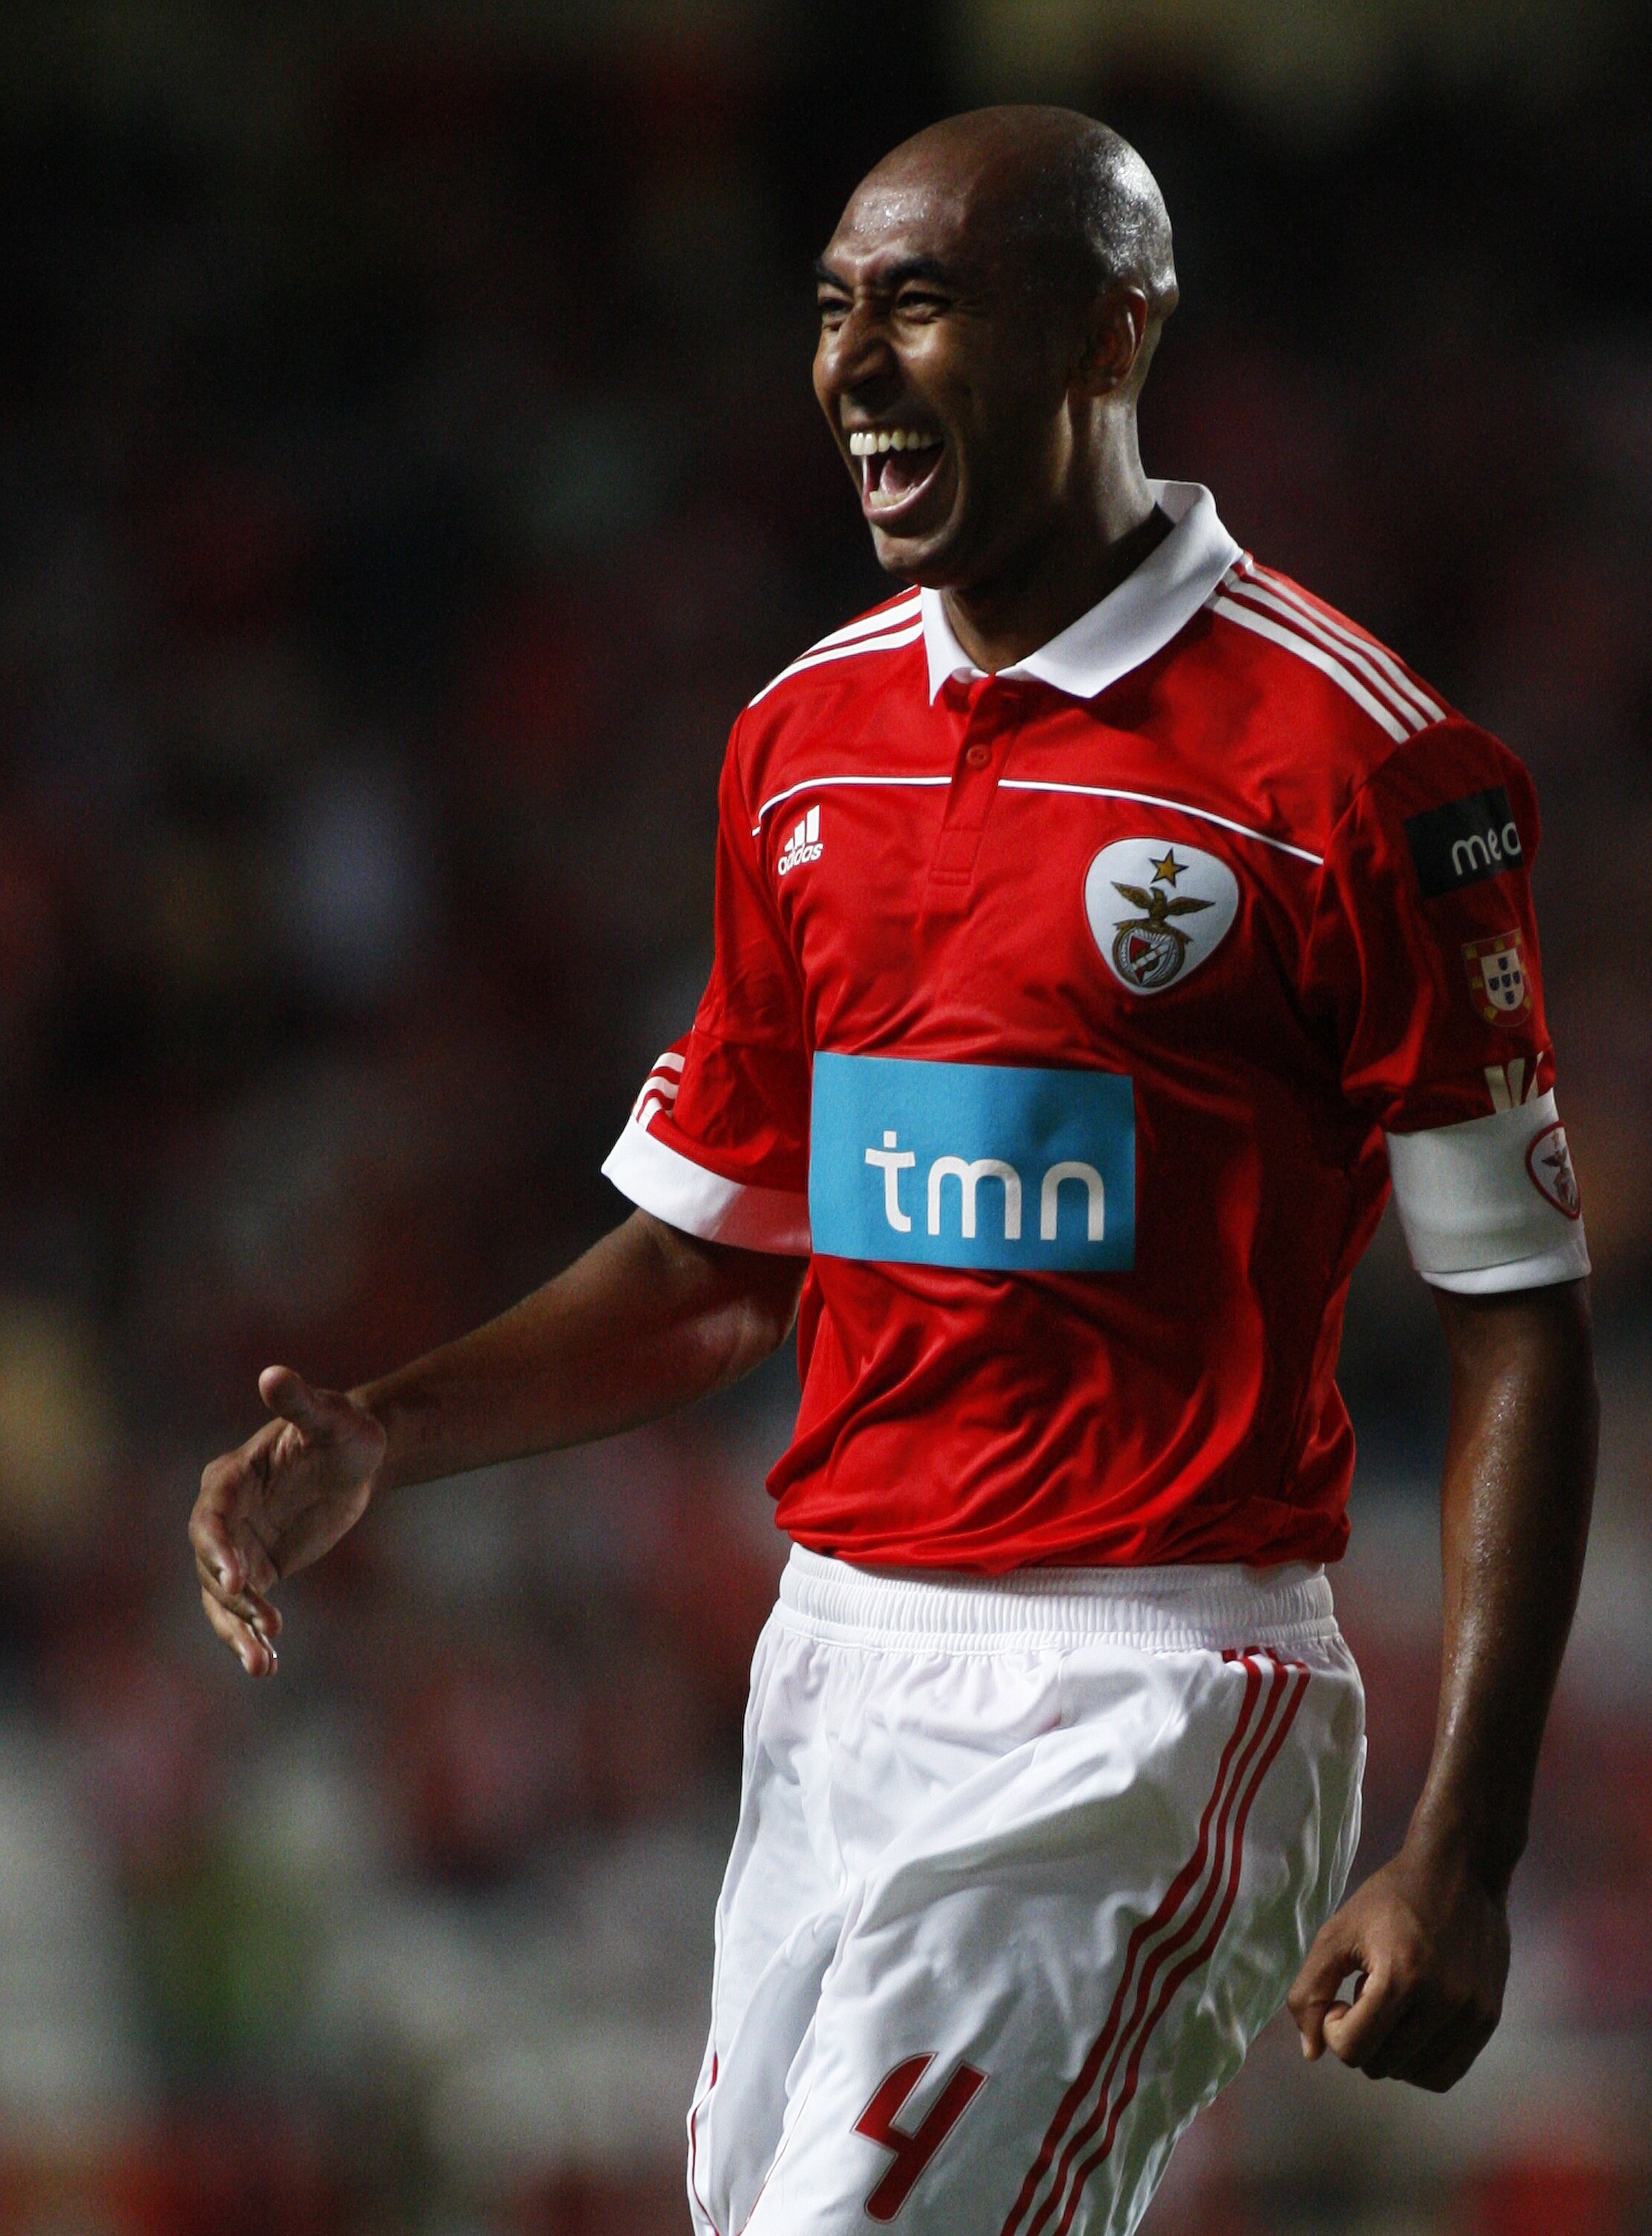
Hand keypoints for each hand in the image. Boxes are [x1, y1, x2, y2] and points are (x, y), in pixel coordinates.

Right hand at [191, 1366, 386, 1677]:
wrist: (359, 1458)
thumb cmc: (345, 1430)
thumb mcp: (332, 1418)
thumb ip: (301, 1402)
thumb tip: (273, 1373)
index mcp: (231, 1476)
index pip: (212, 1514)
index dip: (219, 1547)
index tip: (240, 1579)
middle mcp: (224, 1513)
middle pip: (213, 1563)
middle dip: (233, 1597)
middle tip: (264, 1623)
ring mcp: (236, 1545)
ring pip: (223, 1596)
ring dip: (239, 1629)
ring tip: (263, 1664)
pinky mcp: (256, 1568)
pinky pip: (244, 1608)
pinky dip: (251, 1635)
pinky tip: (267, 1663)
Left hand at [1287, 1842, 1508, 2090]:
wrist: (1462, 1870)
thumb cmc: (1392, 1897)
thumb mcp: (1338, 1931)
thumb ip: (1311, 1990)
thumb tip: (1310, 2052)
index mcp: (1402, 1978)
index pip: (1353, 2050)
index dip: (1335, 2029)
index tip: (1343, 1995)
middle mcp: (1443, 2004)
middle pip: (1381, 2065)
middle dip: (1362, 2036)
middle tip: (1367, 1994)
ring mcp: (1471, 2016)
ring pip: (1413, 2074)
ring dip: (1391, 2050)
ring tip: (1393, 2005)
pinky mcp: (1489, 2020)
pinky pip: (1446, 2072)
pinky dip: (1420, 2061)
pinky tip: (1412, 2023)